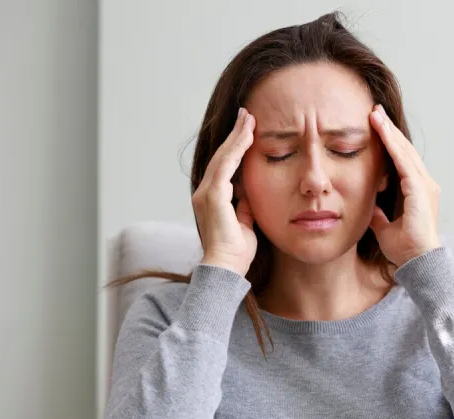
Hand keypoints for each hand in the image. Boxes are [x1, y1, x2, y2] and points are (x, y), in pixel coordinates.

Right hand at [193, 107, 256, 275]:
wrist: (227, 268)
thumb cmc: (236, 251)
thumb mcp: (245, 222)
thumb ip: (244, 206)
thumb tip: (248, 194)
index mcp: (212, 198)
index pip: (225, 166)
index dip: (235, 147)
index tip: (247, 130)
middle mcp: (204, 193)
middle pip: (222, 157)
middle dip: (235, 135)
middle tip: (247, 115)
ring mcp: (206, 194)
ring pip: (223, 158)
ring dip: (237, 137)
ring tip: (249, 119)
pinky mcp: (213, 197)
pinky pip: (225, 167)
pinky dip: (236, 150)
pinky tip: (247, 136)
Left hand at [368, 104, 440, 266]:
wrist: (417, 262)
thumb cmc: (405, 249)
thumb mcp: (384, 227)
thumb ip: (378, 215)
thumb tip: (368, 207)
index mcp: (417, 191)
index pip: (401, 160)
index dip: (389, 143)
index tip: (376, 126)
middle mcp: (424, 184)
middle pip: (404, 150)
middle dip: (389, 130)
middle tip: (375, 111)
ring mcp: (424, 186)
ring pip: (404, 152)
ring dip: (389, 132)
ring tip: (375, 114)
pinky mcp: (419, 190)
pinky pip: (404, 162)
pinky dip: (392, 145)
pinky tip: (382, 131)